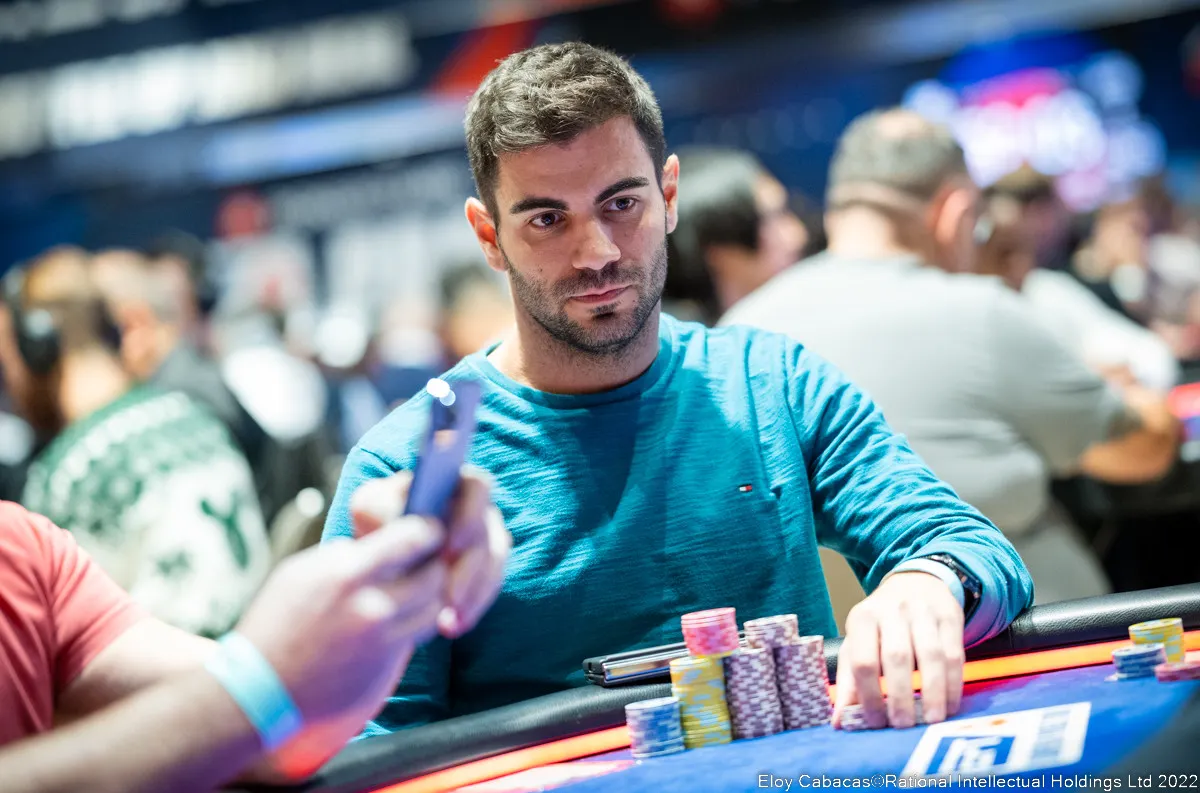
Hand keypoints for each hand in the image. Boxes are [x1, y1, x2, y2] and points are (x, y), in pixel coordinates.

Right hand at [234, 515, 448, 726]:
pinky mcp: (386, 669)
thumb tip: (375, 544)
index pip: (413, 539)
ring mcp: (382, 641)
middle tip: (426, 562)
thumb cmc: (273, 626)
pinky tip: (397, 622)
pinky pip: (416, 638)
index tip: (427, 530)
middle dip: (433, 565)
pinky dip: (414, 627)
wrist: (260, 692)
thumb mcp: (301, 574)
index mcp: (346, 574)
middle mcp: (371, 607)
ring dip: (429, 598)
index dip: (427, 531)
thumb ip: (344, 557)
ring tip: (411, 594)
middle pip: (434, 575)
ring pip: (434, 609)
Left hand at [350, 468, 511, 638]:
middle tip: (448, 598)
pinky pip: (489, 587)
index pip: (479, 486)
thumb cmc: (376, 522)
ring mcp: (486, 536)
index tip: (448, 552)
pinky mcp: (487, 566)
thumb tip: (408, 521)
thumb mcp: (369, 508)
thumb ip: (383, 505)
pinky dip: (471, 608)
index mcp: (454, 481)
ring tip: (446, 624)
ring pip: (492, 566)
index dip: (470, 518)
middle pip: (489, 534)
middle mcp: (478, 506)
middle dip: (470, 570)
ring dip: (472, 596)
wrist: (381, 555)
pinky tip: (450, 627)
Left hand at [832, 572, 964, 729]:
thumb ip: (849, 682)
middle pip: (897, 657)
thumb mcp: (858, 643)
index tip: (876, 722)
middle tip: (903, 725)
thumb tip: (840, 722)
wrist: (917, 583)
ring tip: (930, 720)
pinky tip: (949, 705)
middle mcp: (891, 611)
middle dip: (900, 696)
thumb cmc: (882, 624)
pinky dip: (953, 684)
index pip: (863, 660)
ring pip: (931, 656)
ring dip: (932, 693)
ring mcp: (923, 612)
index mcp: (862, 618)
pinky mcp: (950, 617)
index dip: (869, 695)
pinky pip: (955, 655)